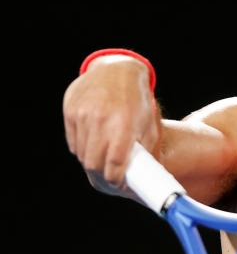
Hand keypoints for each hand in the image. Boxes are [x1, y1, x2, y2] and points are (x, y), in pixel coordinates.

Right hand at [63, 54, 160, 187]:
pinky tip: (94, 140)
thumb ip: (146, 150)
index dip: (116, 180)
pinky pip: (73, 142)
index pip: (114, 165)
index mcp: (124, 124)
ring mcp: (83, 115)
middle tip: (110, 176)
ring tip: (104, 156)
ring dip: (92, 160)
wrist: (117, 69)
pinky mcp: (71, 112)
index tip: (119, 183)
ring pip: (82, 154)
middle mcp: (101, 120)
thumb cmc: (137, 99)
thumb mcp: (149, 123)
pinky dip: (82, 147)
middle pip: (94, 164)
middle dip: (102, 175)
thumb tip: (141, 178)